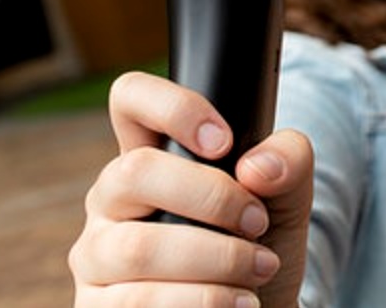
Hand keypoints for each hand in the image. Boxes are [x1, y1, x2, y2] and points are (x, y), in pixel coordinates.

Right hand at [69, 72, 313, 307]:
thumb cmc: (259, 249)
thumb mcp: (287, 201)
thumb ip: (288, 163)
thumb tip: (257, 169)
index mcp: (152, 157)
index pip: (131, 99)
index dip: (173, 106)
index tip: (224, 142)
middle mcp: (112, 201)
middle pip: (134, 171)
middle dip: (212, 197)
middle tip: (257, 222)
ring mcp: (97, 256)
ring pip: (139, 247)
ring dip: (217, 259)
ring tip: (260, 269)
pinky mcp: (98, 307)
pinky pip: (139, 302)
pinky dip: (203, 302)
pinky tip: (238, 303)